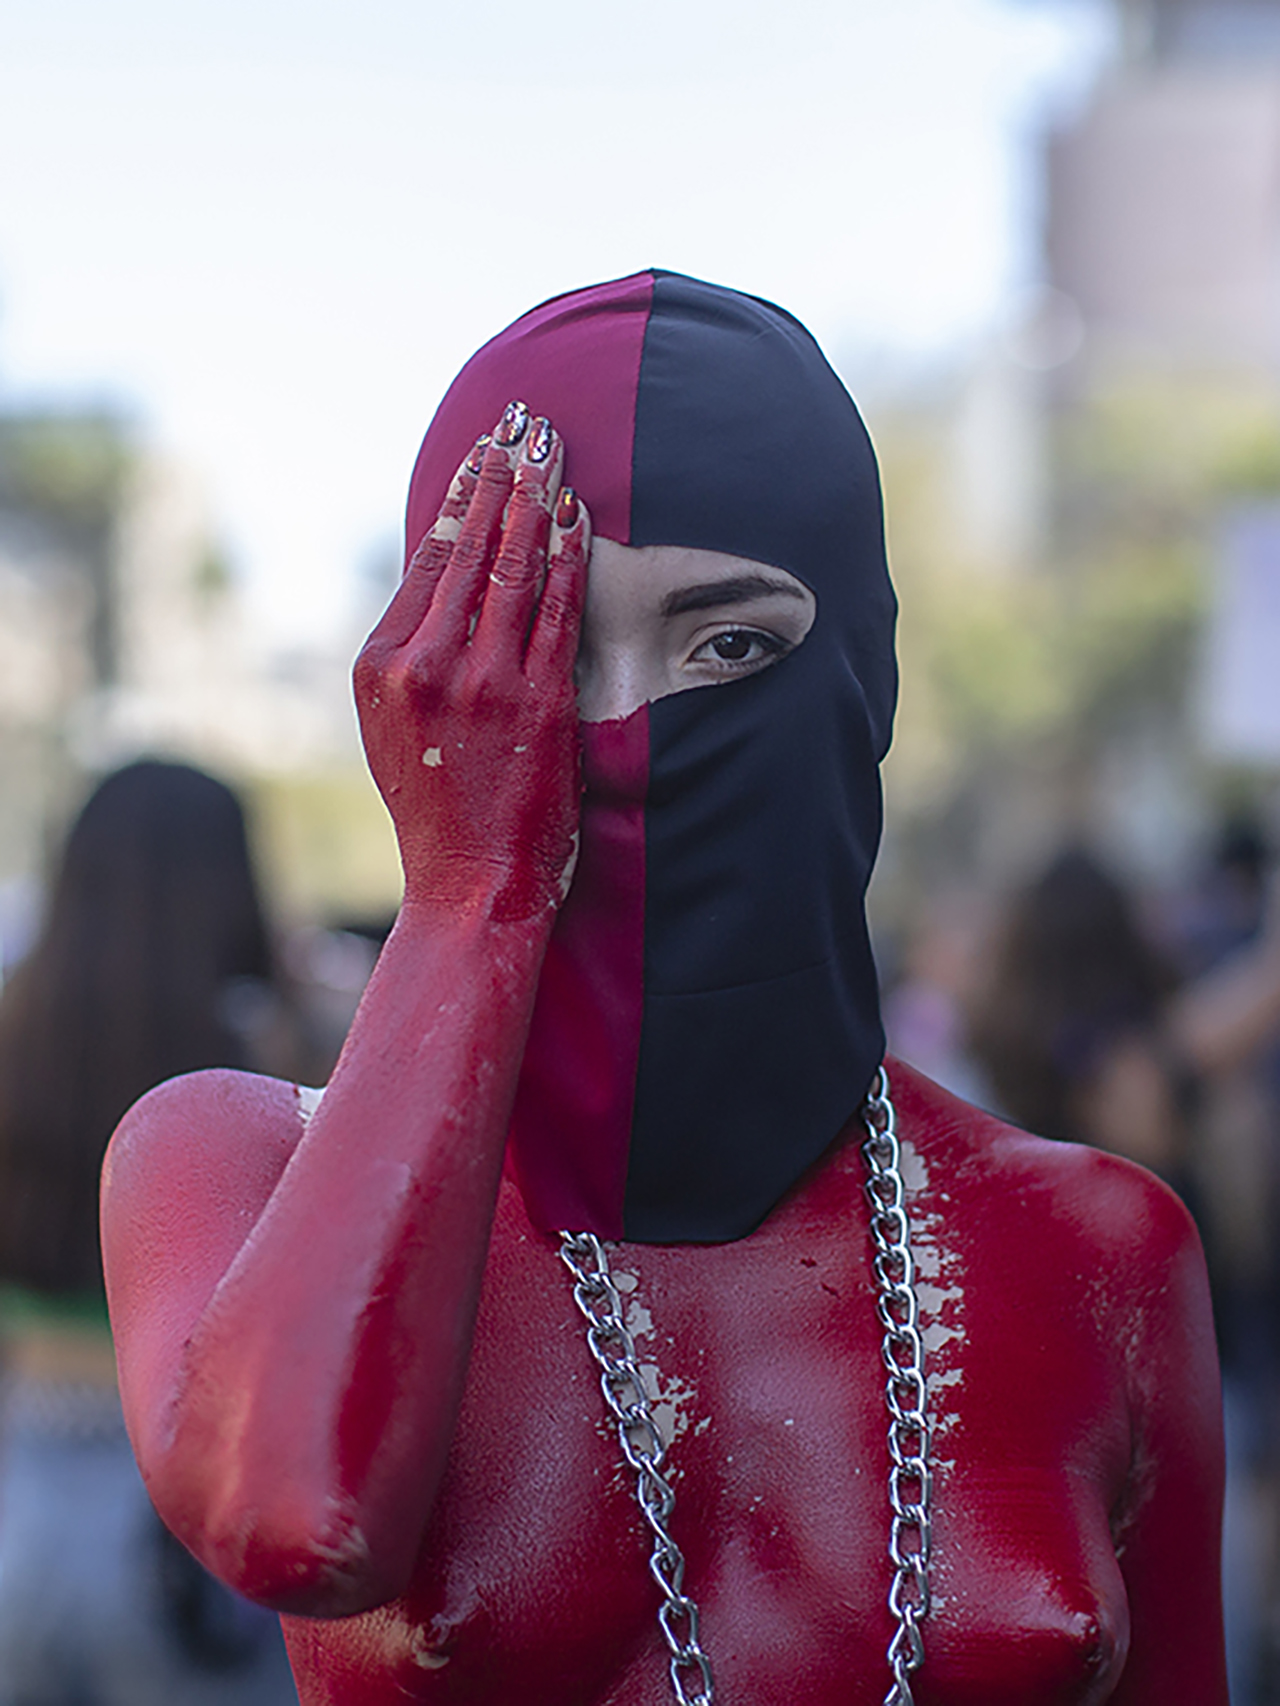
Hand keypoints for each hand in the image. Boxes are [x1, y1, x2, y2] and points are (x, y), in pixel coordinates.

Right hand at [354, 404, 590, 922]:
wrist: (471, 883)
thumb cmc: (437, 807)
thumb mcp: (394, 726)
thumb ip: (415, 657)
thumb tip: (454, 584)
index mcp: (381, 666)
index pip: (430, 560)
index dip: (464, 498)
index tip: (486, 452)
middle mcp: (425, 665)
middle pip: (472, 549)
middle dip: (505, 477)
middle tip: (527, 423)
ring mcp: (482, 683)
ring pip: (515, 570)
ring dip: (539, 501)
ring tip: (554, 450)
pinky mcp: (534, 704)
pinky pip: (556, 614)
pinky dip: (568, 560)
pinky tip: (578, 519)